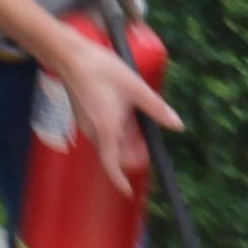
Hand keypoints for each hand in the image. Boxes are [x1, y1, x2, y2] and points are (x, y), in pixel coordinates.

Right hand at [44, 17, 184, 192]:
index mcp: (107, 129)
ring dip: (126, 138)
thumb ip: (157, 108)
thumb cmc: (102, 70)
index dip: (120, 181)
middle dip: (133, 152)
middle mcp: (94, 132)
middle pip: (116, 154)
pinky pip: (103, 131)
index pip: (112, 166)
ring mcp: (87, 125)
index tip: (128, 191)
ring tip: (137, 114)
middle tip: (147, 136)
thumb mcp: (136, 88)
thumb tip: (177, 125)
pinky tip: (124, 108)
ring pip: (110, 142)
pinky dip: (116, 128)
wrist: (71, 56)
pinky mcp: (84, 116)